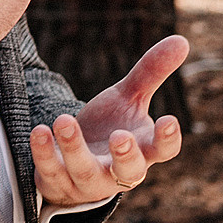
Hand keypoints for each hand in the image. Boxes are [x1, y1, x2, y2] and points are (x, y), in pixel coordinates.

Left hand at [31, 35, 188, 210]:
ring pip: (85, 170)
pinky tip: (40, 130)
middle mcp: (119, 171)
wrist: (73, 161)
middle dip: (125, 155)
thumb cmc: (110, 127)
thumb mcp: (129, 98)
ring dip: (74, 147)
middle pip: (129, 171)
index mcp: (143, 150)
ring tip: (64, 119)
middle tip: (120, 136)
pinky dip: (45, 153)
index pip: (163, 151)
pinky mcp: (57, 182)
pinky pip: (51, 172)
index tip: (168, 120)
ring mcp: (88, 181)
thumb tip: (182, 40)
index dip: (168, 139)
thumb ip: (151, 72)